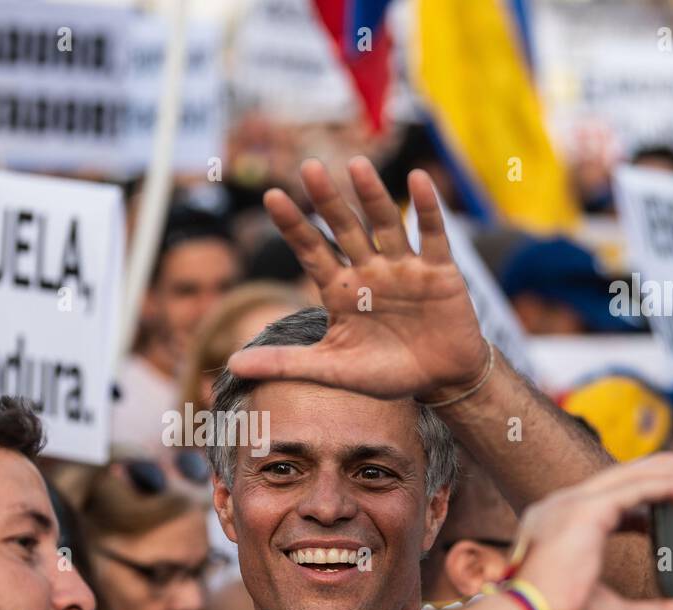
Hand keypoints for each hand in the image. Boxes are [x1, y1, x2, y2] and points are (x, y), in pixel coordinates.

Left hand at [226, 156, 488, 402]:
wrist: (440, 381)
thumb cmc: (385, 373)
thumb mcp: (331, 370)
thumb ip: (285, 364)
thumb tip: (232, 365)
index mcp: (340, 289)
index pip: (310, 250)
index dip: (293, 224)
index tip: (271, 196)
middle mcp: (369, 269)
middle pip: (344, 228)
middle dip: (328, 200)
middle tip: (308, 167)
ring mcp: (403, 266)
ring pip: (385, 223)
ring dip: (372, 194)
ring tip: (356, 165)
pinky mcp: (439, 270)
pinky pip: (431, 234)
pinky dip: (426, 208)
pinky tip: (416, 179)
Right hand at [511, 453, 672, 609]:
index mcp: (559, 530)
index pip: (606, 501)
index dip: (642, 499)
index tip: (671, 503)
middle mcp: (560, 509)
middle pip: (618, 478)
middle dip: (658, 470)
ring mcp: (570, 505)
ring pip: (629, 476)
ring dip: (669, 472)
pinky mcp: (585, 509)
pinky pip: (637, 488)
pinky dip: (670, 485)